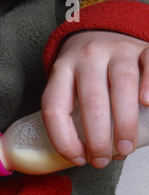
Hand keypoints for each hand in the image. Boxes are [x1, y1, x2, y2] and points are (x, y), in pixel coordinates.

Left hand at [41, 31, 148, 168]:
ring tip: (124, 149)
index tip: (78, 159)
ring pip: (122, 85)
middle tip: (102, 161)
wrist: (101, 33)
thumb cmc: (84, 74)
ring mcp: (116, 50)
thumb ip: (73, 115)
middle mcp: (87, 58)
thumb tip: (94, 156)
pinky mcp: (141, 48)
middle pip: (91, 100)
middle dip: (97, 138)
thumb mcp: (67, 88)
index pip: (55, 108)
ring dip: (124, 123)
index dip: (63, 139)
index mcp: (61, 71)